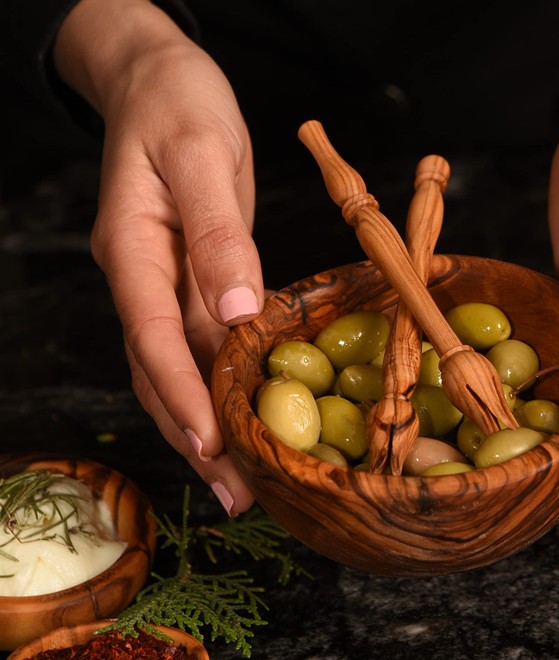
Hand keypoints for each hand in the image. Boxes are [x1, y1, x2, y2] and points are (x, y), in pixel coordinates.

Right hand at [54, 0, 263, 513]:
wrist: (161, 84)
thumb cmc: (179, 107)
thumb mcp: (202, 156)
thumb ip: (217, 235)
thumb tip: (236, 311)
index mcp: (134, 250)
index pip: (154, 336)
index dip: (181, 395)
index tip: (212, 446)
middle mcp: (141, 280)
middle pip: (160, 372)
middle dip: (194, 436)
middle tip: (234, 493)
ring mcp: (163, 286)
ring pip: (175, 371)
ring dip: (203, 429)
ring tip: (239, 483)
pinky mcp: (190, 284)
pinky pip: (197, 349)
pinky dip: (217, 392)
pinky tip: (241, 424)